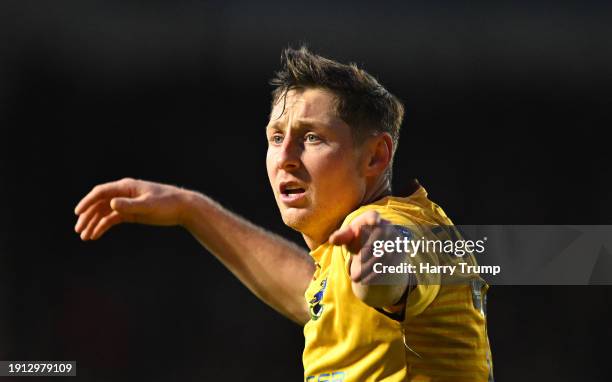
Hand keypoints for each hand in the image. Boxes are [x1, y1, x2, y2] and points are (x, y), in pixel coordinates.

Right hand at [74, 178, 192, 240]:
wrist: (182, 207)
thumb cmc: (167, 203)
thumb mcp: (148, 205)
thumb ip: (130, 205)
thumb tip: (111, 204)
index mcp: (126, 187)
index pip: (101, 192)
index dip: (87, 202)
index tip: (78, 213)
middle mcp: (123, 194)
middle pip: (99, 204)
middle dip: (88, 216)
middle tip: (79, 230)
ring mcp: (126, 203)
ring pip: (104, 212)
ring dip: (93, 223)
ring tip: (85, 237)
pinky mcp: (131, 213)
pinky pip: (112, 219)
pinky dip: (103, 226)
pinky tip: (96, 235)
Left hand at [329, 210, 408, 305]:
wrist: (374, 243)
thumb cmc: (357, 237)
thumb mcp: (348, 236)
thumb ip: (341, 236)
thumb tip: (333, 239)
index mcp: (371, 218)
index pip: (372, 216)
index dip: (374, 218)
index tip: (375, 222)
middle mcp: (387, 226)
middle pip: (376, 241)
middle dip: (364, 258)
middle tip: (352, 272)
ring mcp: (396, 238)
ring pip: (384, 255)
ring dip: (369, 268)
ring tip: (355, 278)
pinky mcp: (401, 250)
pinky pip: (391, 262)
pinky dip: (378, 273)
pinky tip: (366, 280)